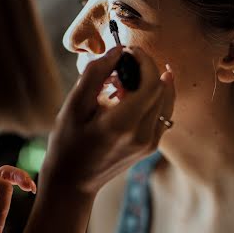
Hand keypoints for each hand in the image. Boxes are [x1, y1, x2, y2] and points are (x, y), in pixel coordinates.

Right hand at [39, 46, 174, 196]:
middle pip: (161, 88)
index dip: (144, 60)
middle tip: (122, 63)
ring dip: (152, 82)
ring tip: (125, 80)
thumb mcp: (73, 107)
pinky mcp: (151, 146)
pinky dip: (154, 97)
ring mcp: (150, 143)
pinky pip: (163, 113)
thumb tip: (117, 50)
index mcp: (123, 124)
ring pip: (166, 99)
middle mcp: (143, 135)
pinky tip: (133, 93)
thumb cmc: (67, 143)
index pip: (152, 81)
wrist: (73, 182)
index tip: (128, 50)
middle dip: (146, 69)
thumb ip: (95, 75)